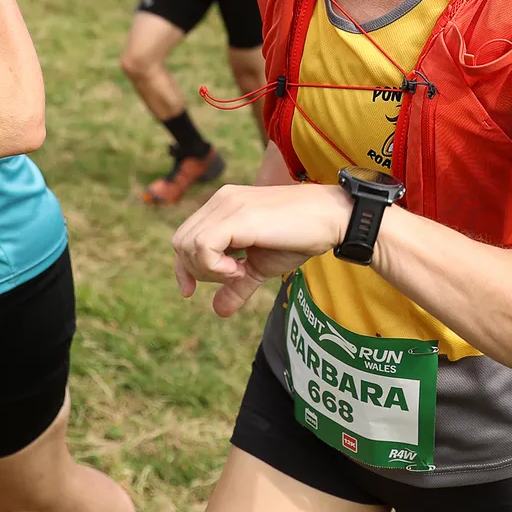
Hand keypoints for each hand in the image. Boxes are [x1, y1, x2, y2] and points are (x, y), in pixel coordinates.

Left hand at [172, 183, 351, 317]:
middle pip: (180, 242)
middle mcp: (221, 200)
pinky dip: (214, 267)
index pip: (184, 236)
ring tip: (240, 271)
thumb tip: (218, 311)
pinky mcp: (238, 217)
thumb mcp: (261, 266)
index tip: (190, 291)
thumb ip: (238, 284)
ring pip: (188, 245)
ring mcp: (228, 205)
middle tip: (232, 277)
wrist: (331, 219)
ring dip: (209, 269)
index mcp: (223, 206)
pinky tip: (240, 269)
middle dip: (196, 270)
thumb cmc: (300, 238)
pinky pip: (203, 247)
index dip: (183, 267)